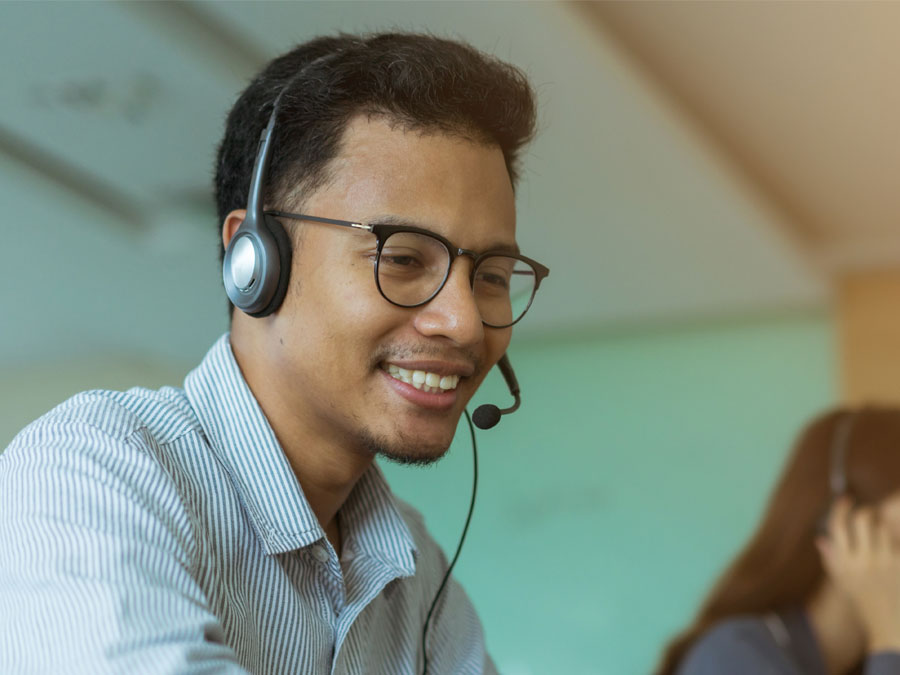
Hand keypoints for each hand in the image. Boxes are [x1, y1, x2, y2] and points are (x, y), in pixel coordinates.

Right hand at [817, 497, 899, 652]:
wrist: (889, 625)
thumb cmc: (863, 603)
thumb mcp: (842, 582)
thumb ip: (831, 559)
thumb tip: (820, 539)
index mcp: (844, 563)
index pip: (838, 527)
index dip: (840, 509)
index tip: (845, 500)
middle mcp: (863, 561)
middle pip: (863, 520)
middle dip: (865, 512)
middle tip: (867, 514)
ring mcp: (884, 563)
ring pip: (883, 528)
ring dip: (881, 526)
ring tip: (880, 533)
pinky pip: (896, 541)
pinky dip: (893, 539)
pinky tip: (890, 543)